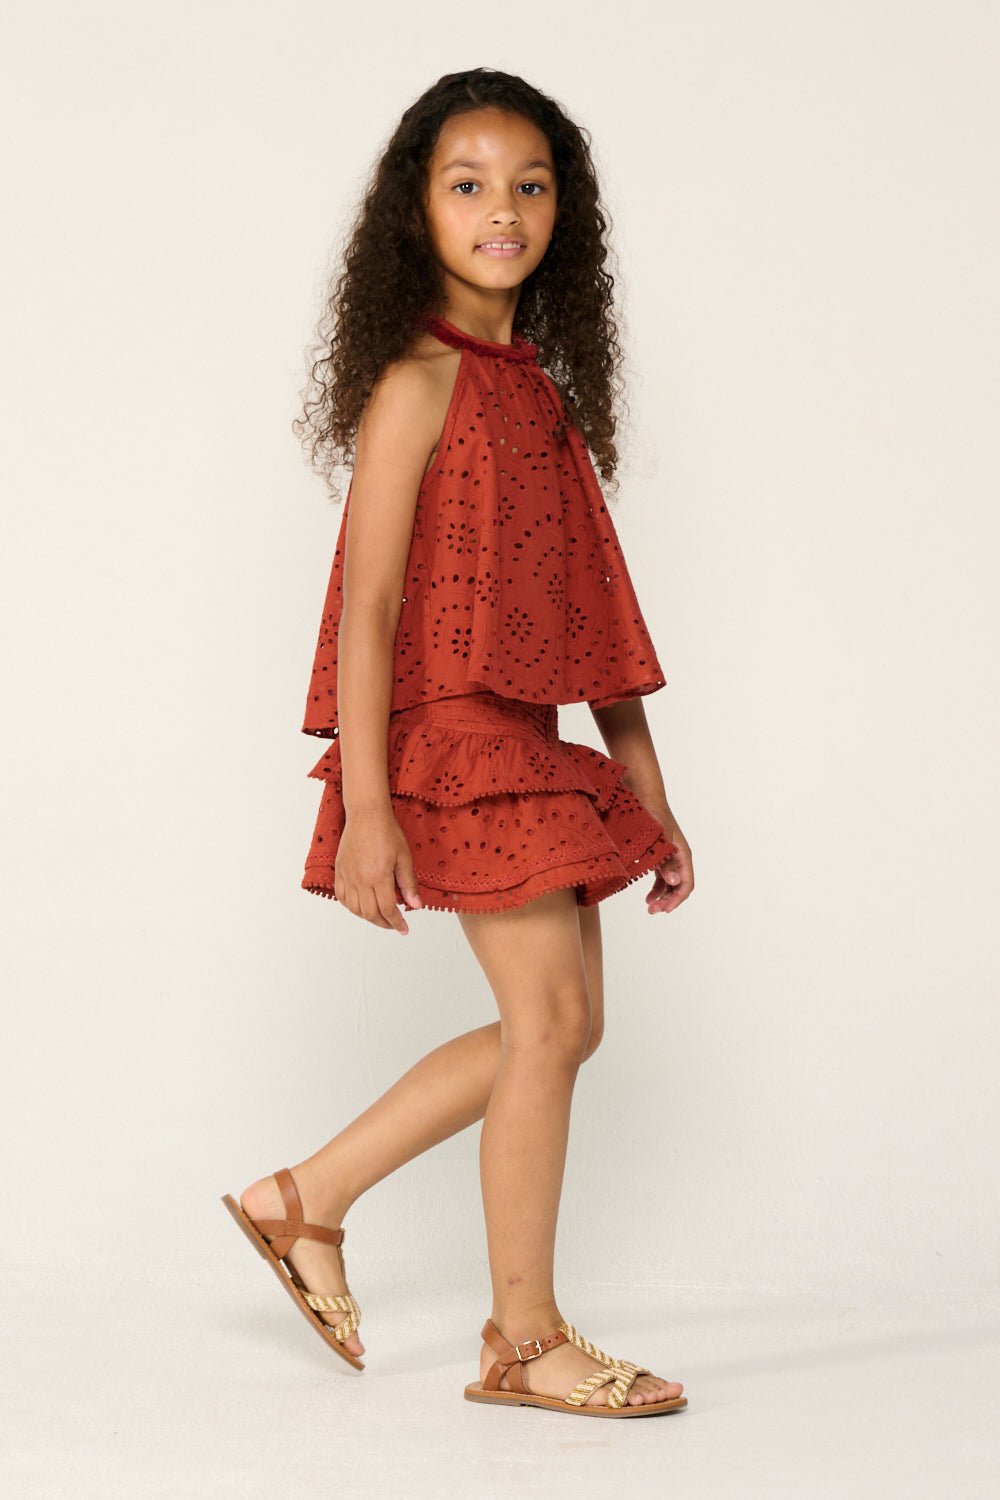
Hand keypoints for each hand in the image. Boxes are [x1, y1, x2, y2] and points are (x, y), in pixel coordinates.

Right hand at [334, 805, 423, 933]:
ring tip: (379, 916)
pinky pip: (341, 896)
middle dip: (383, 923)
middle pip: (370, 913)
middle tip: (393, 924)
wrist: (366, 814)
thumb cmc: (387, 832)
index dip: (396, 923)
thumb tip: (415, 906)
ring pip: (354, 908)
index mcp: (378, 877)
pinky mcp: (339, 871)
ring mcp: (347, 876)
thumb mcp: (404, 857)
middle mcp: (360, 880)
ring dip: (367, 917)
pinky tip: (360, 906)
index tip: (403, 929)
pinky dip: (350, 906)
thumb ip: (408, 884)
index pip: (387, 909)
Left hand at [637, 798, 692, 914]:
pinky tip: (647, 894)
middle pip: (678, 886)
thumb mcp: (659, 840)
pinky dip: (655, 887)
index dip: (677, 899)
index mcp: (682, 854)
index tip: (665, 910)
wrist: (644, 796)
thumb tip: (674, 883)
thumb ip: (666, 862)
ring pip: (669, 883)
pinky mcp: (659, 854)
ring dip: (661, 896)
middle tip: (653, 911)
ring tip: (649, 906)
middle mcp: (678, 856)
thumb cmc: (653, 815)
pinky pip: (661, 875)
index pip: (686, 883)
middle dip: (668, 900)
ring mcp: (669, 855)